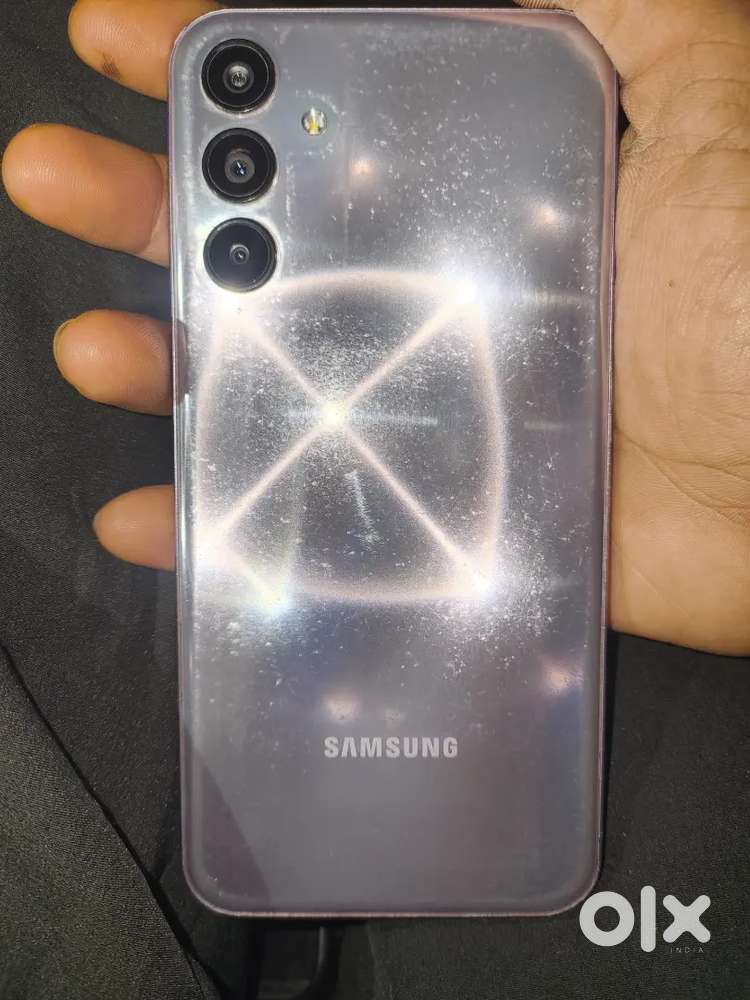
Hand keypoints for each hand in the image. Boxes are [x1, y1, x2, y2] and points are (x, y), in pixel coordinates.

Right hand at [3, 0, 748, 653]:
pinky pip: (311, 517)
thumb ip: (609, 4)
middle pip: (272, 240)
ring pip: (269, 381)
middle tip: (57, 176)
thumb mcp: (709, 92)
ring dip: (167, 363)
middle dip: (149, 202)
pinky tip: (162, 511)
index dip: (224, 60)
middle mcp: (449, 288)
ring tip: (100, 350)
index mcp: (490, 180)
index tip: (125, 37)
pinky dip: (228, 524)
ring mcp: (437, 407)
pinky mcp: (441, 516)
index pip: (330, 105)